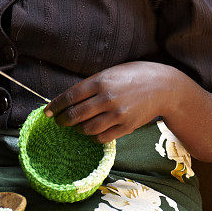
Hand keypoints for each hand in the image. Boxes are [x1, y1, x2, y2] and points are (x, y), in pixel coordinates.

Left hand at [44, 62, 174, 142]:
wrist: (163, 87)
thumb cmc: (134, 76)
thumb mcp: (111, 73)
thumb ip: (92, 85)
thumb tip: (70, 99)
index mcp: (100, 81)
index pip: (70, 96)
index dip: (55, 106)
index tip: (47, 112)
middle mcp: (107, 98)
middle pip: (75, 115)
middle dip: (63, 120)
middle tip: (59, 121)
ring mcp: (117, 114)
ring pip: (87, 129)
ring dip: (79, 129)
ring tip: (78, 126)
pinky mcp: (126, 127)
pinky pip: (102, 138)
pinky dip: (93, 136)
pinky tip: (93, 131)